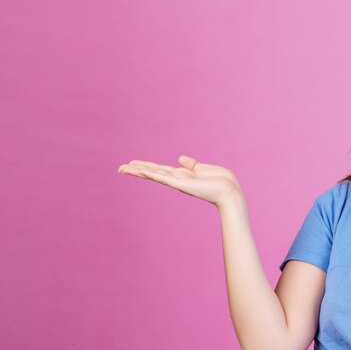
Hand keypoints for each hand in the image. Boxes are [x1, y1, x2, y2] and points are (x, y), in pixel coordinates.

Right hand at [117, 155, 242, 207]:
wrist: (230, 191)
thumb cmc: (221, 181)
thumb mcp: (203, 168)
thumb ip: (191, 164)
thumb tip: (181, 158)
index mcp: (182, 175)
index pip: (159, 170)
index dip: (146, 166)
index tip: (133, 164)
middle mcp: (177, 179)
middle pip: (152, 172)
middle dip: (137, 170)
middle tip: (120, 168)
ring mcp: (178, 182)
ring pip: (154, 175)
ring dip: (138, 171)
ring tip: (123, 169)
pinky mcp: (182, 184)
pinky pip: (163, 177)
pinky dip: (152, 173)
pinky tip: (140, 171)